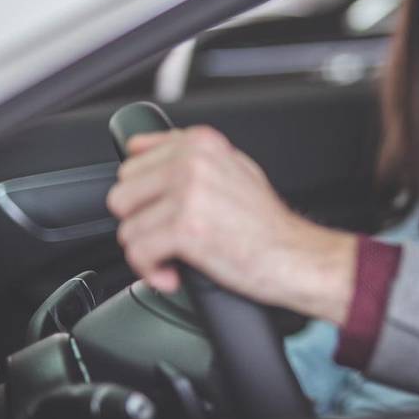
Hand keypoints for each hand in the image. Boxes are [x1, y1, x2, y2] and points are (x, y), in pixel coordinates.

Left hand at [106, 126, 355, 324]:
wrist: (295, 256)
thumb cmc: (268, 223)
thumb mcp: (233, 168)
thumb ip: (188, 154)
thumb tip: (140, 146)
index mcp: (201, 143)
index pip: (133, 161)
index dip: (146, 197)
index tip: (164, 212)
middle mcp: (193, 161)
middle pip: (122, 194)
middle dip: (142, 223)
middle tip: (170, 237)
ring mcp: (189, 193)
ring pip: (127, 228)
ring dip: (148, 252)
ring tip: (177, 257)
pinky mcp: (185, 228)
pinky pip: (137, 253)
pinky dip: (152, 272)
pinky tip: (174, 274)